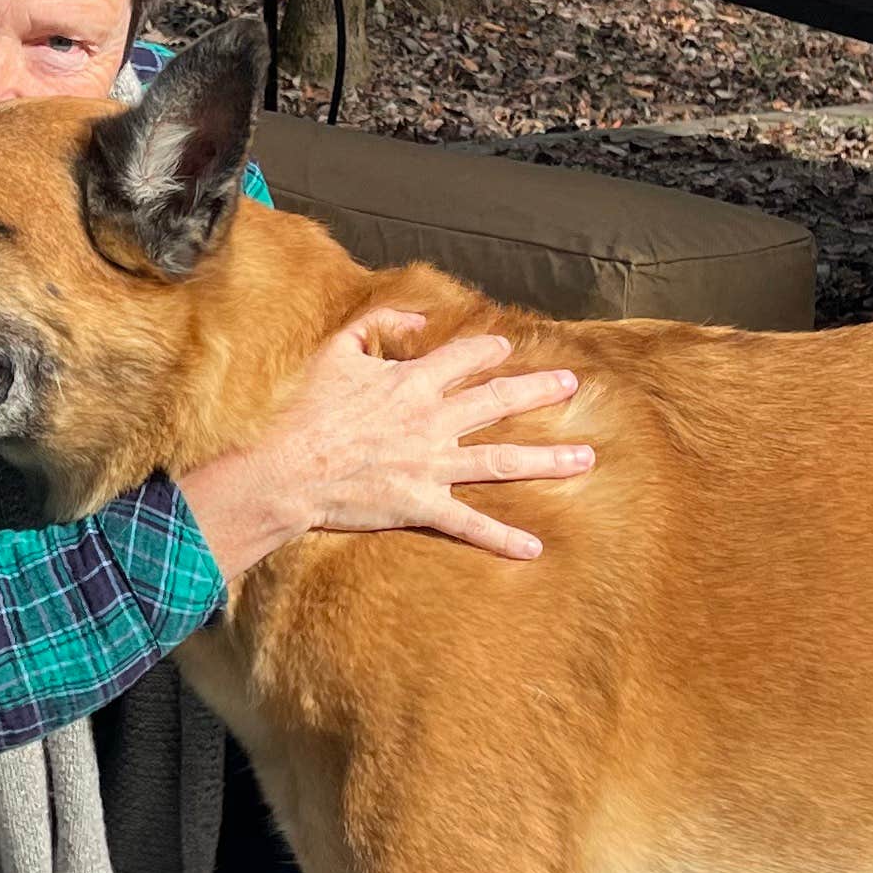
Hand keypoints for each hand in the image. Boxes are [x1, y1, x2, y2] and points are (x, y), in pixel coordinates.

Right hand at [177, 309, 594, 579]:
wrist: (288, 470)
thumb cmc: (306, 411)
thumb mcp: (336, 351)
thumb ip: (378, 325)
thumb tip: (419, 323)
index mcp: (412, 381)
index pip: (464, 358)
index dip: (488, 350)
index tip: (506, 348)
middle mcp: (432, 420)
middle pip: (499, 400)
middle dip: (540, 391)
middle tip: (572, 387)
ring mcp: (432, 465)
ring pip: (501, 460)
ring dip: (547, 460)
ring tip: (585, 460)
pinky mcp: (422, 505)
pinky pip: (470, 524)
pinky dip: (502, 538)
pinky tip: (534, 549)